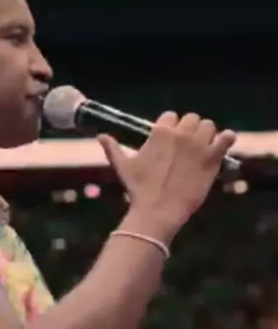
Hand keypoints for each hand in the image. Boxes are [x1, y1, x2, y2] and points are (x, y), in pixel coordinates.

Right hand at [98, 112, 235, 233]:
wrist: (157, 212)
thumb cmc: (138, 190)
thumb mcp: (122, 167)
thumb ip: (113, 148)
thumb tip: (101, 136)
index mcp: (160, 132)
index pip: (171, 116)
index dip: (172, 127)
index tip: (171, 140)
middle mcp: (181, 135)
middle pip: (192, 118)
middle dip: (190, 129)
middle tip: (188, 146)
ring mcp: (198, 146)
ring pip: (209, 126)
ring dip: (206, 134)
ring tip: (203, 148)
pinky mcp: (212, 159)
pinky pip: (226, 138)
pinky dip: (226, 139)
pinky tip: (222, 145)